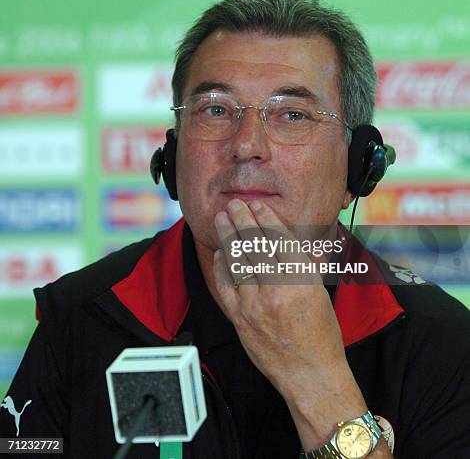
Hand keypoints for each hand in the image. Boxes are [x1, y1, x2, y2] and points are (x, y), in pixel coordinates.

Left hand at [213, 198, 367, 448]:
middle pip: (253, 245)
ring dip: (227, 236)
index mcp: (301, 280)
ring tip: (222, 219)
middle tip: (234, 204)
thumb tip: (296, 238)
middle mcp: (276, 289)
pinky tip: (221, 252)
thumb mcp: (320, 292)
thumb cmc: (322, 335)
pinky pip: (226, 285)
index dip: (265, 218)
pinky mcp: (240, 319)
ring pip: (236, 261)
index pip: (278, 239)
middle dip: (241, 220)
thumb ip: (306, 264)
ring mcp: (254, 305)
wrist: (310, 375)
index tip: (257, 205)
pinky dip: (222, 266)